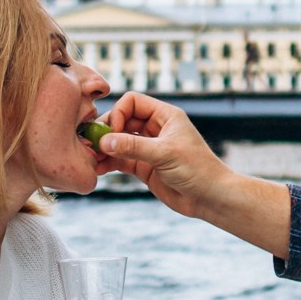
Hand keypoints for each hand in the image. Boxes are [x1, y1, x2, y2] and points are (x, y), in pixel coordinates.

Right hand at [98, 93, 293, 256]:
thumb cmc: (197, 169)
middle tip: (91, 144)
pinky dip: (108, 163)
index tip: (114, 132)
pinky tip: (97, 169)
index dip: (119, 113)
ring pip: (118, 142)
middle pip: (121, 121)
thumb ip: (133, 146)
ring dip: (104, 149)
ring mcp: (148, 148)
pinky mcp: (144, 167)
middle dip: (106, 131)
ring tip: (90, 158)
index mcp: (165, 116)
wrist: (210, 198)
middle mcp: (155, 129)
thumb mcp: (164, 154)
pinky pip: (120, 160)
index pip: (133, 102)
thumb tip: (104, 140)